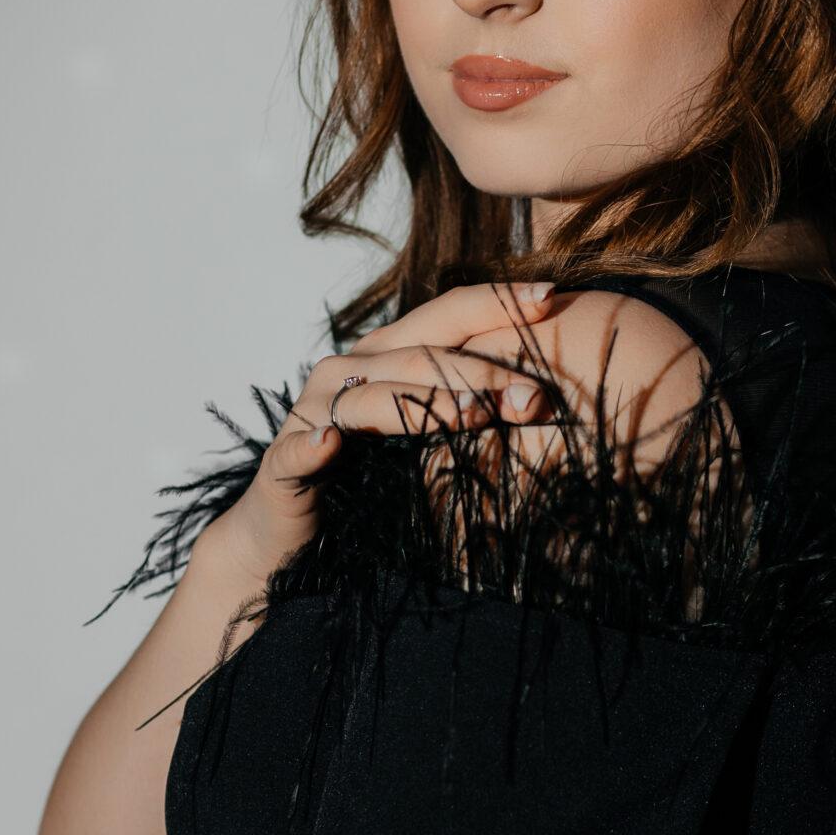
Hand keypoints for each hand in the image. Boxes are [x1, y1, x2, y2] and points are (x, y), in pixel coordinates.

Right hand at [200, 278, 563, 588]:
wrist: (297, 535)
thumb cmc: (376, 482)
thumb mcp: (434, 440)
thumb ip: (473, 410)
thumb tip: (546, 397)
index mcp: (389, 356)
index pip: (448, 315)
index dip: (496, 303)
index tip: (551, 299)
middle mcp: (349, 370)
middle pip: (421, 354)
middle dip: (481, 372)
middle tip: (534, 397)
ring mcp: (313, 412)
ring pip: (374, 396)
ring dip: (423, 404)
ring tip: (472, 416)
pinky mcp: (284, 461)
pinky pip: (298, 449)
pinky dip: (314, 445)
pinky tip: (331, 445)